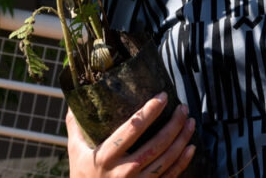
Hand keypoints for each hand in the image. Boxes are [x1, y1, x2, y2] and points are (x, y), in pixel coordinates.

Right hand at [67, 92, 196, 176]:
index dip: (150, 111)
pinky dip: (183, 161)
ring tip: (190, 122)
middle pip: (156, 144)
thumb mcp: (75, 151)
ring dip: (182, 139)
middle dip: (174, 124)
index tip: (163, 96)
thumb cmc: (81, 174)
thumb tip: (74, 99)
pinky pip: (169, 176)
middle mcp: (123, 171)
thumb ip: (76, 125)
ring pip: (166, 159)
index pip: (132, 129)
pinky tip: (190, 147)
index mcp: (105, 156)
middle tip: (183, 107)